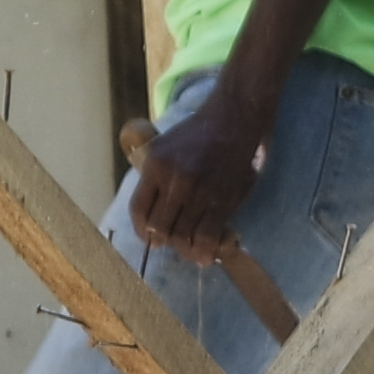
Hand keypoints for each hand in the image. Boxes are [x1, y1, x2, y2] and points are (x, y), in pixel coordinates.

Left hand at [129, 83, 267, 259]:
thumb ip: (152, 175)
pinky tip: (205, 255)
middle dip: (162, 240)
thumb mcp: (164, 146)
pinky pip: (207, 236)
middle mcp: (175, 180)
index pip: (139, 209)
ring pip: (182, 236)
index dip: (141, 230)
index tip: (148, 236)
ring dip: (184, 247)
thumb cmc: (198, 133)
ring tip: (188, 248)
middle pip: (159, 227)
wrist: (235, 118)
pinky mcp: (222, 200)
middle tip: (170, 241)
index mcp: (156, 165)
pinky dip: (204, 251)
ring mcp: (199, 192)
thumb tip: (148, 212)